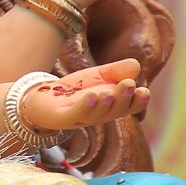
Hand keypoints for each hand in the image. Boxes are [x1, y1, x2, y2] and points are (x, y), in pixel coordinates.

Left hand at [18, 59, 149, 130]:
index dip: (138, 102)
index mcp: (111, 106)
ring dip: (104, 104)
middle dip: (123, 99)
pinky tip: (91, 96)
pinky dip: (85, 106)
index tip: (144, 92)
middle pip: (115, 111)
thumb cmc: (74, 89)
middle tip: (128, 84)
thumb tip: (136, 65)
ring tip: (108, 92)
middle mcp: (99, 115)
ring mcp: (81, 118)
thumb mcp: (98, 76)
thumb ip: (116, 71)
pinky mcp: (64, 118)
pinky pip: (76, 114)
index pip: (129, 107)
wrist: (41, 97)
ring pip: (97, 115)